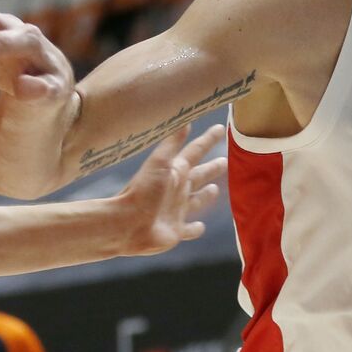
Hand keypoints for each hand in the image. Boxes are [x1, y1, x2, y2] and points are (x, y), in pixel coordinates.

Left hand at [116, 124, 227, 255]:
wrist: (126, 223)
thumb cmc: (142, 191)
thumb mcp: (159, 162)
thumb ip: (172, 143)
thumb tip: (185, 120)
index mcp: (174, 171)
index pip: (195, 151)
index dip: (208, 140)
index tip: (220, 128)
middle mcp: (177, 190)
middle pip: (199, 176)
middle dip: (211, 168)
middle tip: (225, 160)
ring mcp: (177, 211)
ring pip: (197, 200)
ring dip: (206, 195)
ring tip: (215, 189)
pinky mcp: (176, 231)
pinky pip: (189, 229)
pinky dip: (196, 228)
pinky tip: (201, 226)